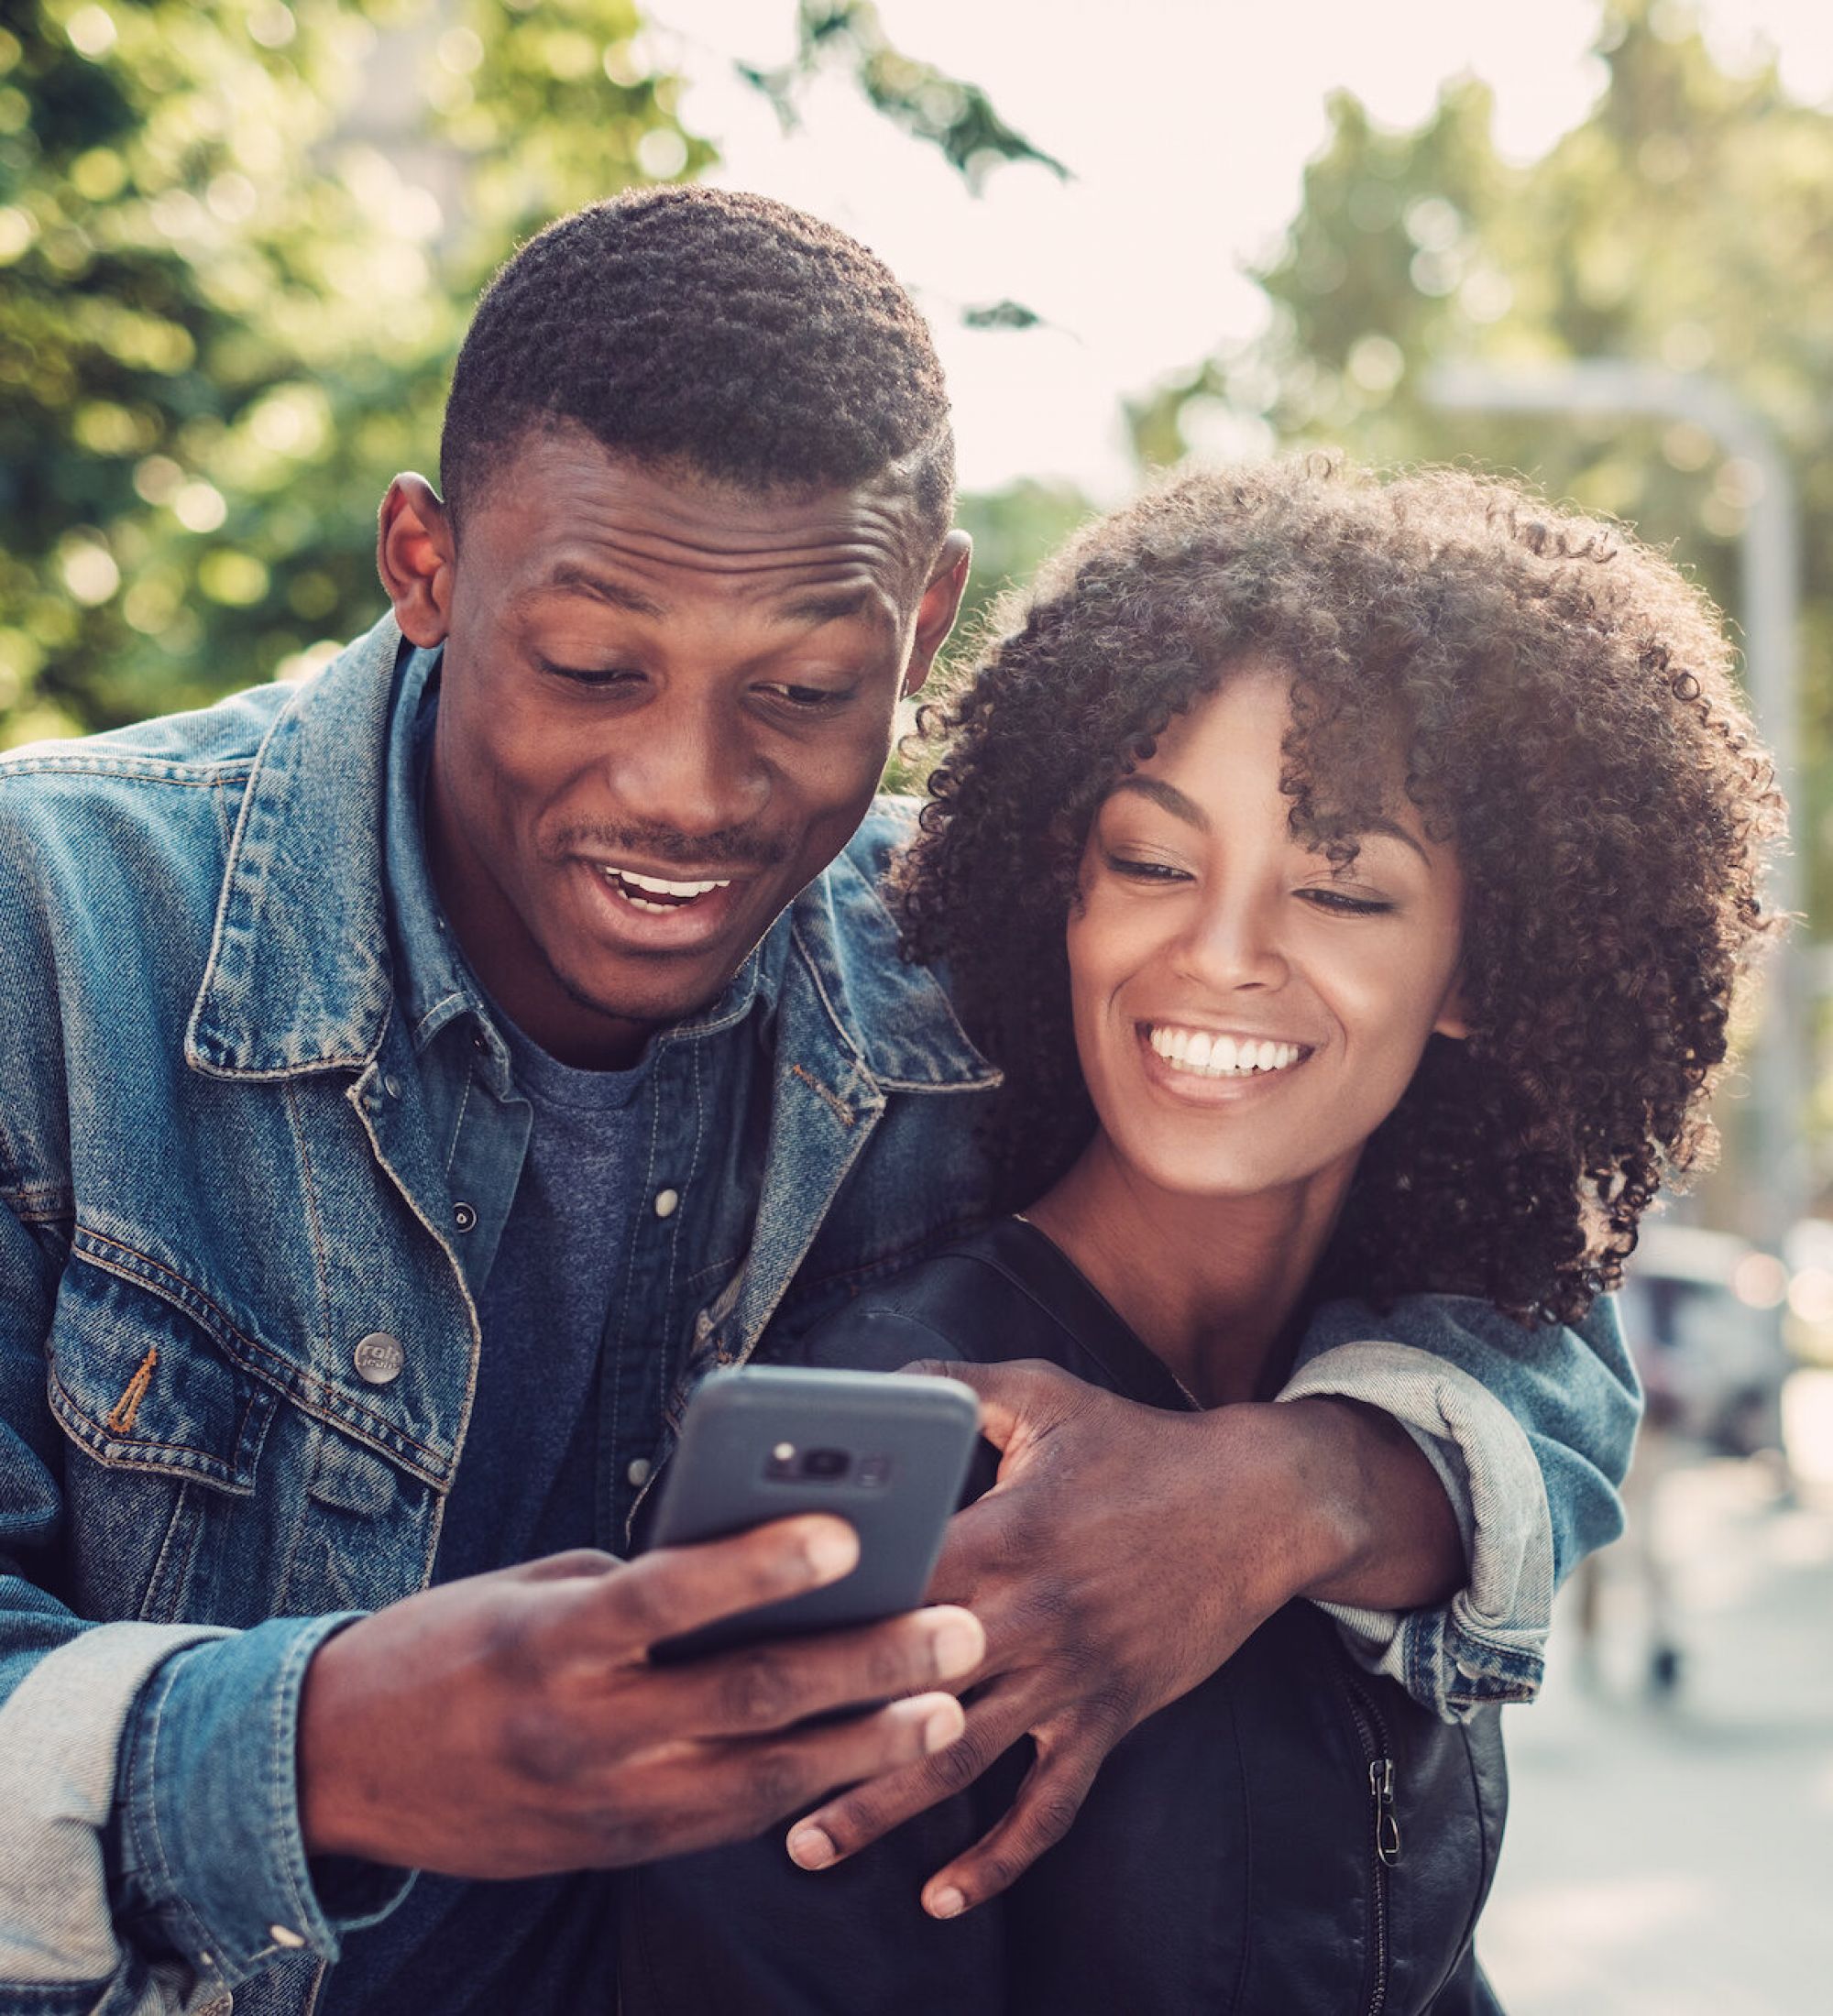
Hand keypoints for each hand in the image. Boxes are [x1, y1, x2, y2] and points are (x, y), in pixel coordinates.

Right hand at [298, 1516, 982, 1877]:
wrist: (338, 1769)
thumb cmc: (446, 1645)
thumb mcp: (530, 1591)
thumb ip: (636, 1587)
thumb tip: (754, 1573)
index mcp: (551, 1638)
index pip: (667, 1594)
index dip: (758, 1564)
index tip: (846, 1528)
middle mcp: (582, 1726)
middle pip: (745, 1695)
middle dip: (863, 1664)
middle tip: (957, 1629)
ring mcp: (604, 1802)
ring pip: (759, 1777)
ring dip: (864, 1743)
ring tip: (947, 1708)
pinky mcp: (618, 1849)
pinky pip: (731, 1818)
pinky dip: (808, 1788)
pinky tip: (874, 1757)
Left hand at [784, 1361, 1459, 1917]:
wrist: (1258, 1503)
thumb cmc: (1140, 1444)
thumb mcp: (1044, 1394)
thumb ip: (954, 1383)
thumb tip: (875, 1382)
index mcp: (1003, 1535)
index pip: (891, 1585)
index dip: (819, 1612)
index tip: (745, 1638)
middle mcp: (1028, 1617)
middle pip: (905, 1687)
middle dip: (821, 1728)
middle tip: (735, 1759)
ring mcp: (1069, 1677)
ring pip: (958, 1758)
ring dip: (880, 1807)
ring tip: (805, 1842)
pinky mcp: (1106, 1717)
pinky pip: (1049, 1805)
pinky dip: (998, 1858)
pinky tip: (942, 1897)